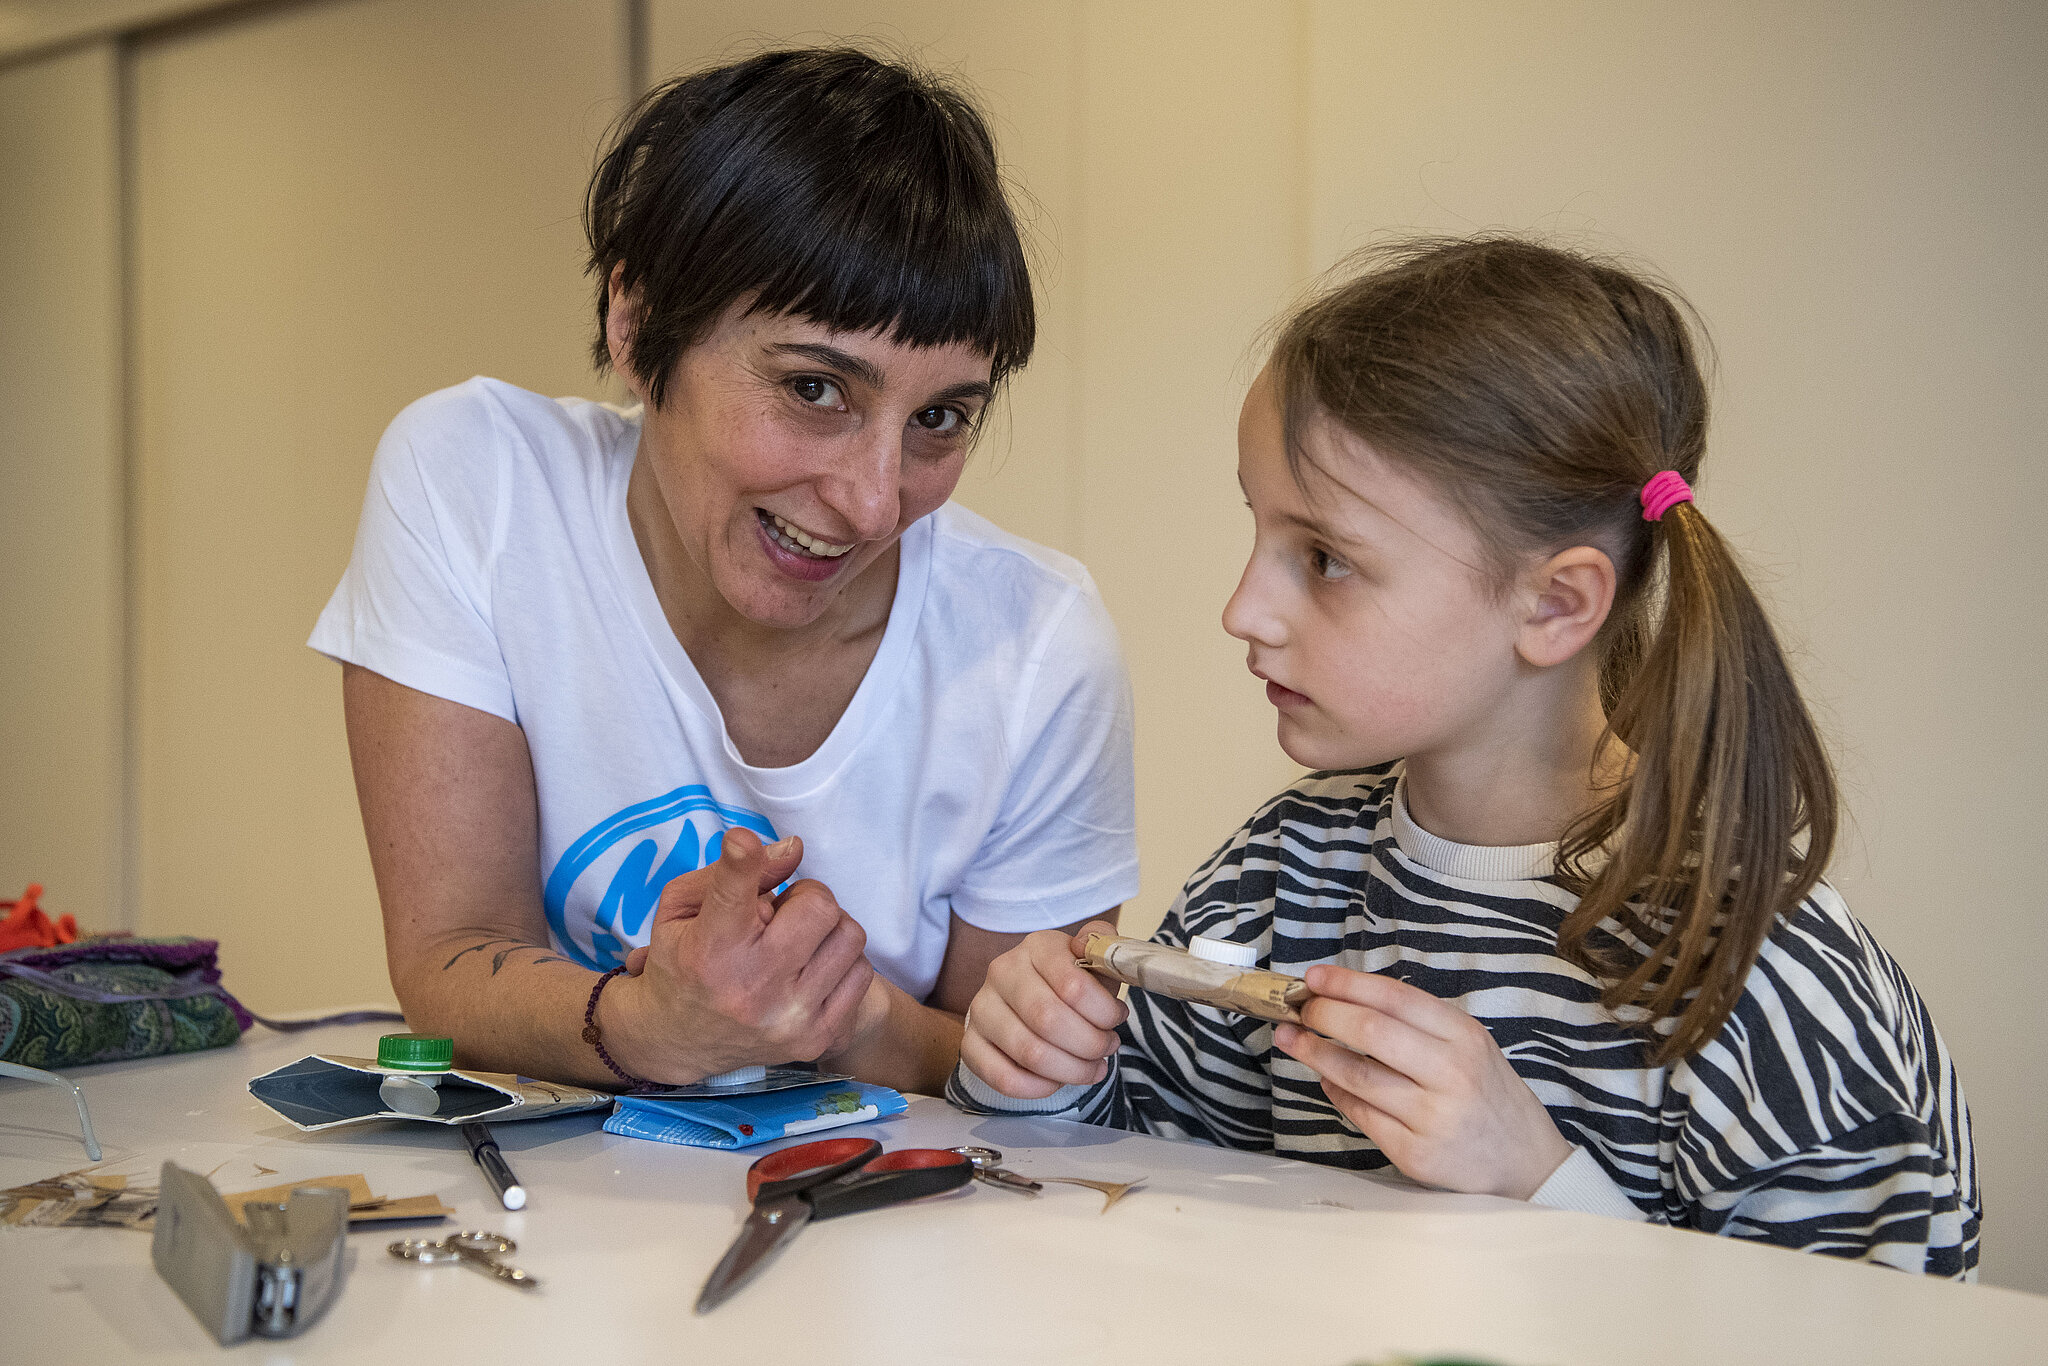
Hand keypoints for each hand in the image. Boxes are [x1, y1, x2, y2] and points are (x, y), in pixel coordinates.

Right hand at [602, 829, 873, 1083]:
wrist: (678, 1040)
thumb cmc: (682, 960)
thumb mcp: (684, 908)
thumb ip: (736, 872)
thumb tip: (794, 849)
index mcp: (708, 951)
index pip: (732, 894)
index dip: (740, 864)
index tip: (741, 842)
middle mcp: (750, 988)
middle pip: (819, 906)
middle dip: (805, 897)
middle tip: (782, 913)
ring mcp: (789, 1018)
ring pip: (849, 935)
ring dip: (826, 929)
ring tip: (795, 942)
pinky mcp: (819, 1038)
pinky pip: (862, 972)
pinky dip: (840, 961)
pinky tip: (809, 969)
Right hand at [959, 919, 1126, 1098]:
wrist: (1025, 998)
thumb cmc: (1068, 983)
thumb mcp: (1091, 959)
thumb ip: (1104, 946)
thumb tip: (1097, 949)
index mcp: (1037, 947)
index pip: (1073, 986)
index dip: (1104, 1012)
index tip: (1117, 1018)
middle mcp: (1002, 972)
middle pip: (1049, 1020)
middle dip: (1090, 1044)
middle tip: (1107, 1048)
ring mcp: (981, 1008)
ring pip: (1030, 1053)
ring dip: (1071, 1070)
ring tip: (1092, 1067)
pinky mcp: (970, 1043)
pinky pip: (1003, 1077)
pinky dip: (1039, 1088)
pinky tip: (1058, 1081)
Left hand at [1273, 965, 1571, 1199]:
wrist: (1526, 1163)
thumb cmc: (1489, 1096)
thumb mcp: (1470, 1046)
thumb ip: (1417, 1024)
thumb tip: (1346, 999)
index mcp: (1464, 1036)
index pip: (1394, 997)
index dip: (1346, 984)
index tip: (1312, 977)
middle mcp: (1450, 1073)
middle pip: (1370, 1032)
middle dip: (1324, 1014)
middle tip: (1299, 1008)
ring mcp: (1432, 1116)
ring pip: (1356, 1075)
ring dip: (1315, 1053)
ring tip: (1293, 1038)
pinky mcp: (1414, 1153)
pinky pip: (1360, 1114)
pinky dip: (1335, 1092)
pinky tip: (1326, 1080)